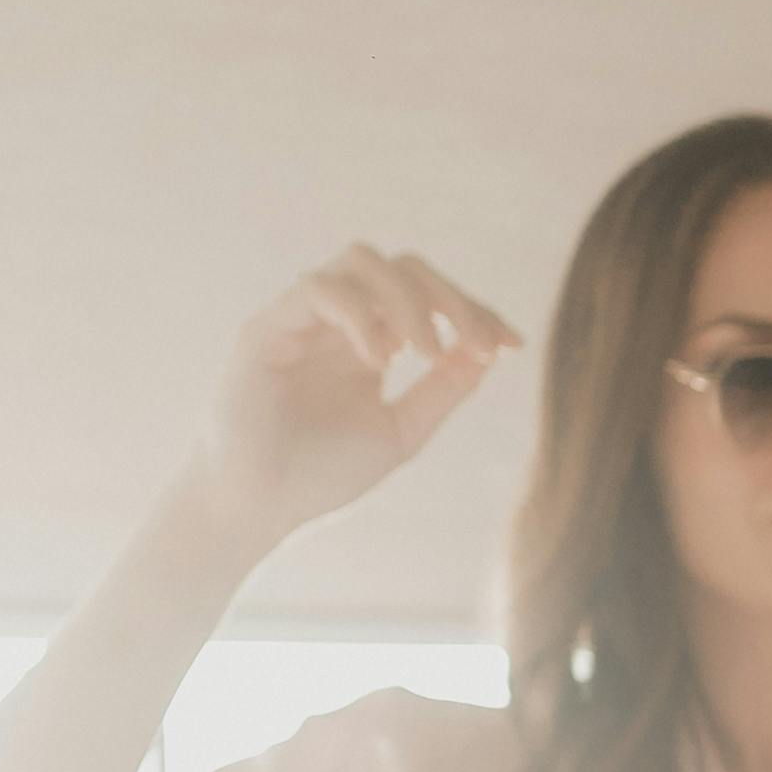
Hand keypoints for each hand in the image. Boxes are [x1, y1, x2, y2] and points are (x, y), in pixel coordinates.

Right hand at [189, 252, 518, 551]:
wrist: (259, 508)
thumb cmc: (321, 474)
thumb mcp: (403, 430)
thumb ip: (443, 389)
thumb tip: (490, 351)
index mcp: (368, 340)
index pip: (426, 296)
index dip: (473, 310)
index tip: (512, 343)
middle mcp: (335, 320)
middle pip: (401, 267)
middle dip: (450, 298)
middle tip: (478, 342)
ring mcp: (299, 318)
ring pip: (361, 262)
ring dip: (407, 300)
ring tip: (426, 353)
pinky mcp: (265, 329)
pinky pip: (318, 291)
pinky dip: (360, 316)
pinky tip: (380, 360)